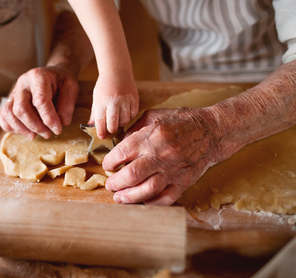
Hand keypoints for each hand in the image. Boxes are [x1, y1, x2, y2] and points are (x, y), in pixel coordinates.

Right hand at [0, 66, 78, 138]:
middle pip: (21, 108)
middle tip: (47, 134)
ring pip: (8, 112)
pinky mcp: (9, 101)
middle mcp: (23, 83)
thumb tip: (61, 123)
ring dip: (21, 128)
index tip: (57, 129)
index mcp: (39, 76)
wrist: (54, 75)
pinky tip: (24, 131)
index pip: (40, 100)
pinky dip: (10, 126)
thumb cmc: (61, 82)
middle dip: (34, 125)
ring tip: (35, 135)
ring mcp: (14, 92)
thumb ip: (67, 107)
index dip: (49, 118)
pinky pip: (2, 115)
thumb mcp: (71, 90)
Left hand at [88, 72, 138, 138]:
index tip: (102, 136)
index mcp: (102, 102)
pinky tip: (125, 113)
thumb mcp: (96, 98)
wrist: (117, 71)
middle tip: (110, 128)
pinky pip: (133, 114)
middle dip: (111, 129)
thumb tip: (90, 126)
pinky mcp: (134, 98)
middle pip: (113, 124)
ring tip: (118, 119)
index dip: (101, 132)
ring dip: (121, 123)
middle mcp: (114, 101)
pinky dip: (129, 116)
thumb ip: (94, 113)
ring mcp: (125, 100)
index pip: (101, 122)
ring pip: (125, 121)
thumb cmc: (104, 86)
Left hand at [103, 107, 222, 205]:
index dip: (110, 162)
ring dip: (129, 196)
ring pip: (147, 189)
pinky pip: (166, 198)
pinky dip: (152, 203)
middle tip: (110, 185)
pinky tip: (141, 202)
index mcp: (150, 137)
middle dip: (116, 183)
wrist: (211, 131)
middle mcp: (160, 155)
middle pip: (131, 175)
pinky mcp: (183, 181)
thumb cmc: (180, 121)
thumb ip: (134, 130)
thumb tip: (119, 145)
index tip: (108, 166)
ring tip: (119, 197)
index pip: (122, 153)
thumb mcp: (153, 115)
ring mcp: (173, 170)